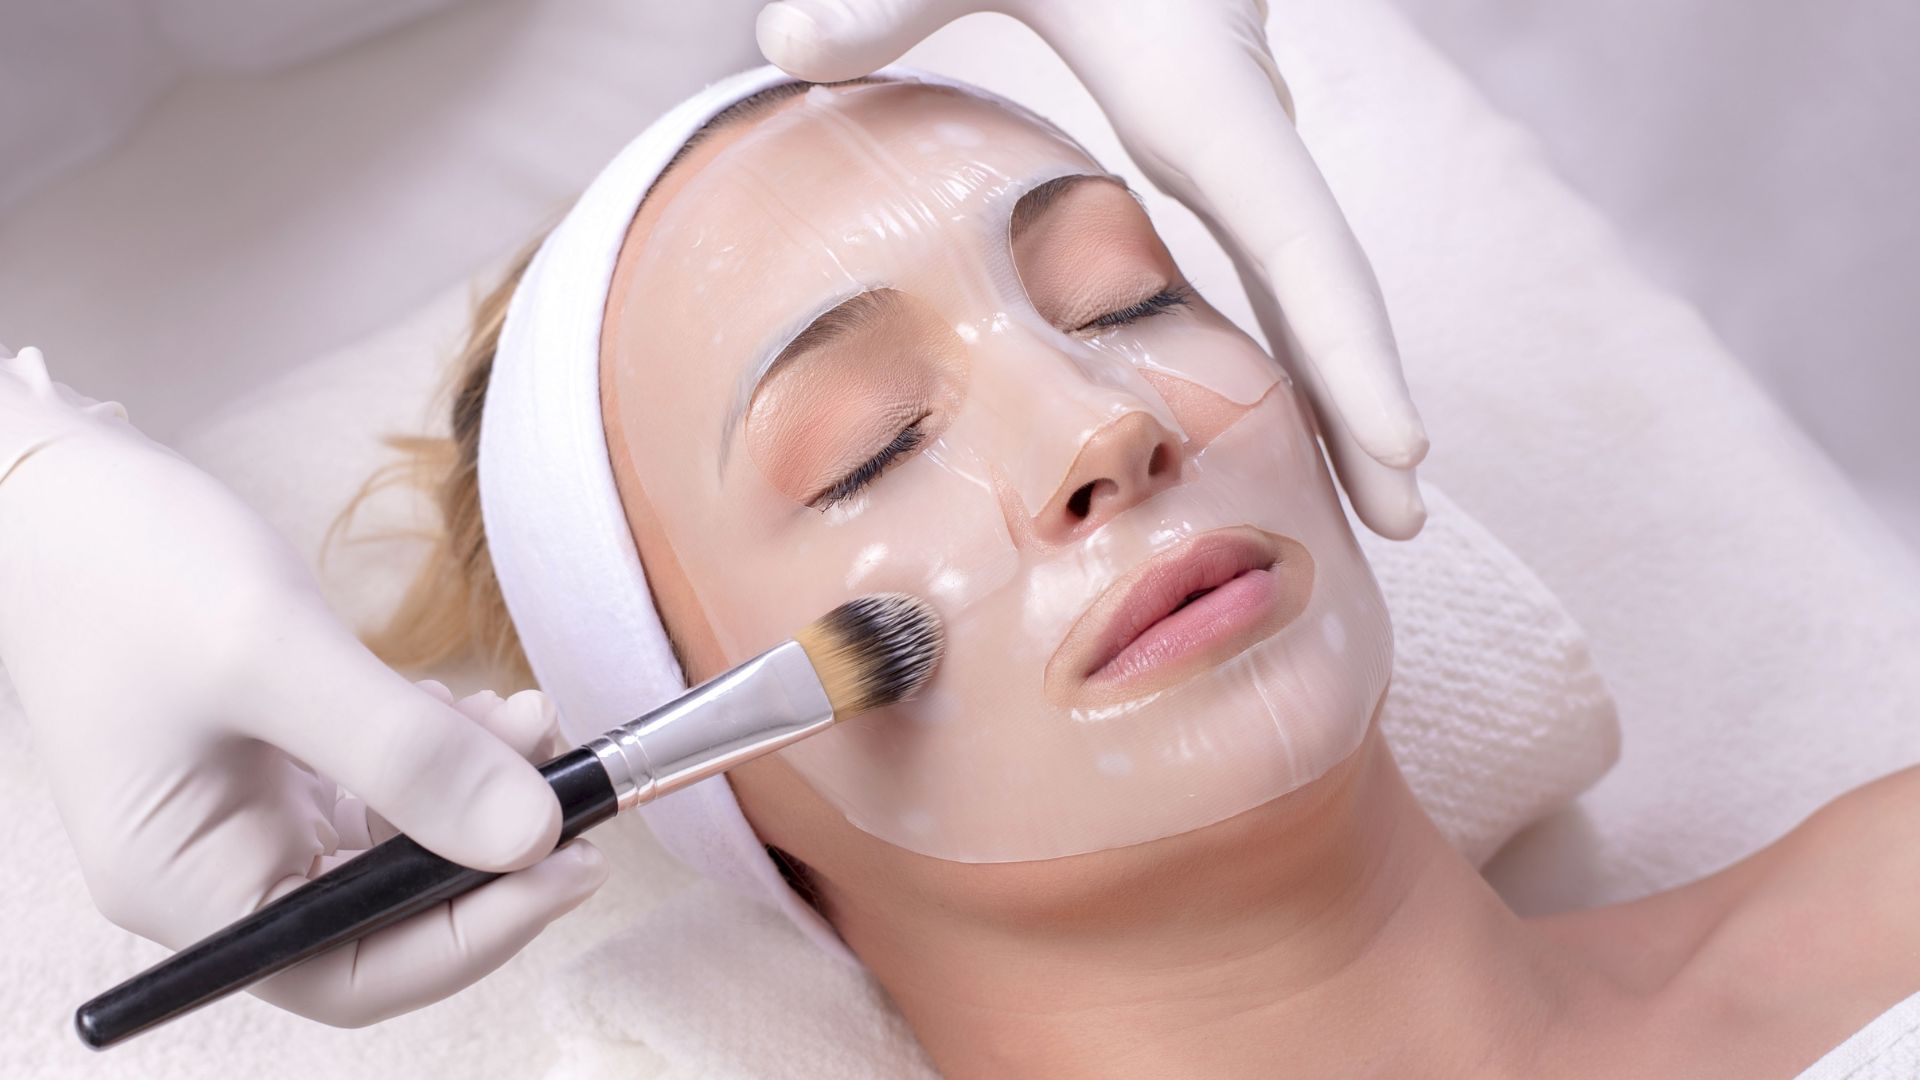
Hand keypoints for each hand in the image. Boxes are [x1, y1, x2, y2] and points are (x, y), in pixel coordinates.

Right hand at [0, 347, 602, 1026]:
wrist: (62, 489)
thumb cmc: (129, 569)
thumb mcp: (275, 658)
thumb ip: (404, 753)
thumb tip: (529, 838)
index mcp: (189, 886)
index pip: (349, 972)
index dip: (470, 938)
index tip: (567, 866)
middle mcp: (220, 871)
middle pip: (388, 916)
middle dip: (489, 855)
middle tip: (576, 790)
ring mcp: (254, 817)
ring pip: (402, 847)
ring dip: (480, 795)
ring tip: (533, 724)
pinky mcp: (285, 763)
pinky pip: (390, 787)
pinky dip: (447, 752)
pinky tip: (484, 707)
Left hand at [756, 0, 1428, 538]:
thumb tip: (779, 43)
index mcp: (1207, 101)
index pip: (1300, 243)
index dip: (1353, 351)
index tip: (1404, 448)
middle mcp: (1244, 130)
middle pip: (1328, 288)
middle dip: (1368, 405)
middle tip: (1403, 525)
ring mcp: (1240, 138)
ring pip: (1312, 282)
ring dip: (1342, 388)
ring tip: (1376, 504)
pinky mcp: (1218, 139)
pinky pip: (1276, 260)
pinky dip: (1299, 341)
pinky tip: (1292, 407)